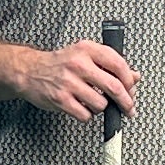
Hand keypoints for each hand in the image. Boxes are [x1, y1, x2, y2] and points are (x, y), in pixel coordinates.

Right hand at [13, 40, 136, 122]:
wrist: (30, 70)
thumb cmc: (61, 64)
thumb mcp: (86, 56)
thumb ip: (110, 65)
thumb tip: (135, 77)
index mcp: (87, 49)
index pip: (119, 65)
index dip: (130, 81)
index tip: (132, 90)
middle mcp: (78, 64)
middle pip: (114, 87)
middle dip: (125, 102)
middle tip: (128, 108)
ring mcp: (68, 82)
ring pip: (101, 104)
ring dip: (101, 107)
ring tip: (92, 101)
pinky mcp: (60, 99)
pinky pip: (86, 115)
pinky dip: (87, 115)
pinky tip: (81, 107)